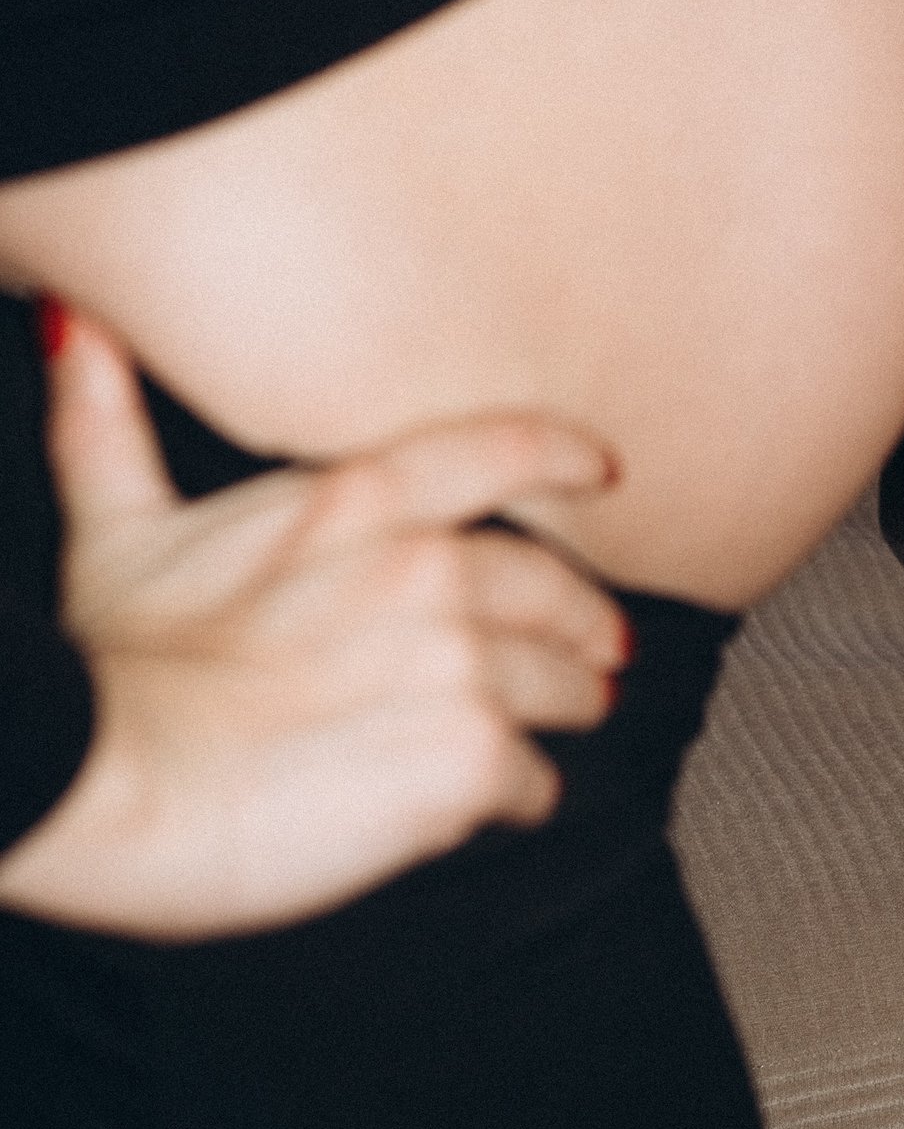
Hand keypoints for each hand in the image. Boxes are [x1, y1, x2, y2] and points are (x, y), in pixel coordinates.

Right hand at [0, 309, 628, 941]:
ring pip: (563, 685)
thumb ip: (110, 425)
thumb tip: (77, 325)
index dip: (562, 456)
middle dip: (580, 623)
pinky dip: (522, 796)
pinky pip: (536, 783)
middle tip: (600, 649)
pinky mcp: (469, 759)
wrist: (99, 783)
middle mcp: (428, 567)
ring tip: (555, 726)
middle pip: (553, 588)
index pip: (500, 450)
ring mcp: (460, 662)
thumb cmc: (103, 667)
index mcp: (357, 501)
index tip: (603, 468)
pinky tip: (501, 802)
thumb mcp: (114, 529)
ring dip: (562, 707)